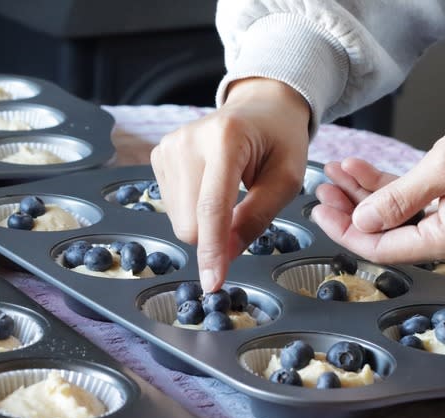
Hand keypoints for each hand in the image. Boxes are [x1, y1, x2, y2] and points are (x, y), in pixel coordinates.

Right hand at [150, 78, 309, 291]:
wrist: (259, 107)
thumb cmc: (279, 140)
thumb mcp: (287, 179)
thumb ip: (256, 217)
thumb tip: (225, 255)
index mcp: (226, 138)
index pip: (212, 206)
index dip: (212, 249)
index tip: (212, 282)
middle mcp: (188, 140)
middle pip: (190, 221)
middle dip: (215, 235)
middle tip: (242, 210)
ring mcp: (168, 146)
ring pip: (178, 219)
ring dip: (205, 222)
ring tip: (228, 190)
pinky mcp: (158, 154)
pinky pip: (171, 206)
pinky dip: (193, 208)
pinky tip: (209, 184)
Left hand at [312, 103, 444, 264]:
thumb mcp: (442, 168)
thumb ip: (397, 200)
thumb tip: (360, 225)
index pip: (382, 248)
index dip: (345, 232)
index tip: (319, 213)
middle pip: (385, 233)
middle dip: (349, 209)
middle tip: (323, 189)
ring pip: (394, 215)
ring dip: (362, 193)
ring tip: (336, 172)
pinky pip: (411, 201)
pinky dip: (385, 186)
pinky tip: (359, 169)